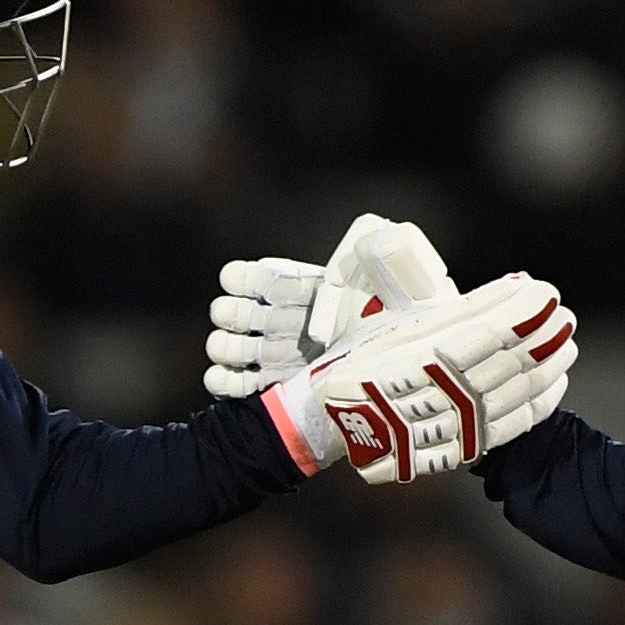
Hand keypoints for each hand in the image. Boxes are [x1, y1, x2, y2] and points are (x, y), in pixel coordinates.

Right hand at [205, 214, 455, 398]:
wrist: (395, 390)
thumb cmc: (401, 335)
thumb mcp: (402, 290)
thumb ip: (390, 255)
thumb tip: (381, 234)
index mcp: (303, 293)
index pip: (255, 278)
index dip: (246, 281)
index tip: (250, 286)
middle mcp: (281, 323)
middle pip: (231, 312)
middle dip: (235, 315)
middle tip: (253, 324)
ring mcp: (269, 357)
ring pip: (222, 345)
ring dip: (228, 347)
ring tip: (247, 353)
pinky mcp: (264, 390)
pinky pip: (222, 382)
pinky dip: (223, 380)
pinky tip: (237, 379)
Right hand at [266, 271, 577, 481]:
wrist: (333, 419)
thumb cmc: (363, 360)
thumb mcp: (398, 326)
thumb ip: (452, 312)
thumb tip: (509, 289)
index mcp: (420, 356)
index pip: (486, 331)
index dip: (521, 312)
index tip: (545, 292)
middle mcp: (439, 392)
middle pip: (507, 360)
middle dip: (543, 334)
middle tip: (563, 314)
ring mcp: (453, 422)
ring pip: (515, 392)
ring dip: (548, 365)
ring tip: (566, 341)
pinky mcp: (461, 446)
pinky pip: (511, 425)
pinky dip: (539, 402)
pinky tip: (555, 381)